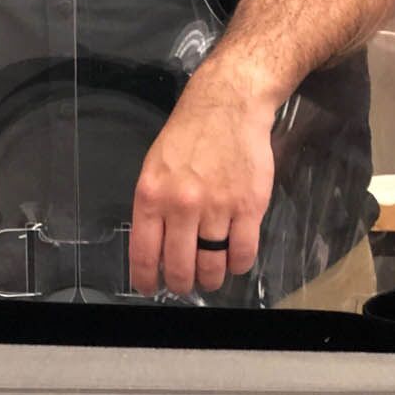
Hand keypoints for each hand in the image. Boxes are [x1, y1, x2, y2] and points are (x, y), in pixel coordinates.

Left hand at [128, 68, 276, 296]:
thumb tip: (154, 246)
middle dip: (182, 282)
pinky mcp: (249, 207)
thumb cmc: (189, 134)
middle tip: (186, 283)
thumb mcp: (155, 166)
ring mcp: (217, 207)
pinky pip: (243, 253)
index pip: (145, 252)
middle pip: (181, 266)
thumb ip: (154, 206)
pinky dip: (239, 264)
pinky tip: (234, 259)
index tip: (150, 288)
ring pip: (213, 264)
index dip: (147, 278)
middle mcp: (182, 204)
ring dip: (212, 277)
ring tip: (211, 274)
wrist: (227, 106)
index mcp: (152, 194)